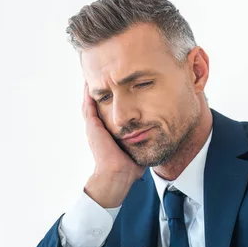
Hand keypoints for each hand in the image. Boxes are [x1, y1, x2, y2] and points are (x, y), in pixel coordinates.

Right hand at [82, 82, 145, 206]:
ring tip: (93, 71)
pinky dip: (88, 92)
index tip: (116, 85)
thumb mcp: (138, 147)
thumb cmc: (130, 167)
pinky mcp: (92, 126)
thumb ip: (145, 139)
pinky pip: (88, 104)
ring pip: (91, 101)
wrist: (118, 175)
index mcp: (108, 132)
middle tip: (102, 73)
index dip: (110, 97)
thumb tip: (159, 134)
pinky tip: (90, 80)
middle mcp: (99, 127)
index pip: (108, 110)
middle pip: (98, 102)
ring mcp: (94, 126)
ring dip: (93, 87)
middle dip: (101, 88)